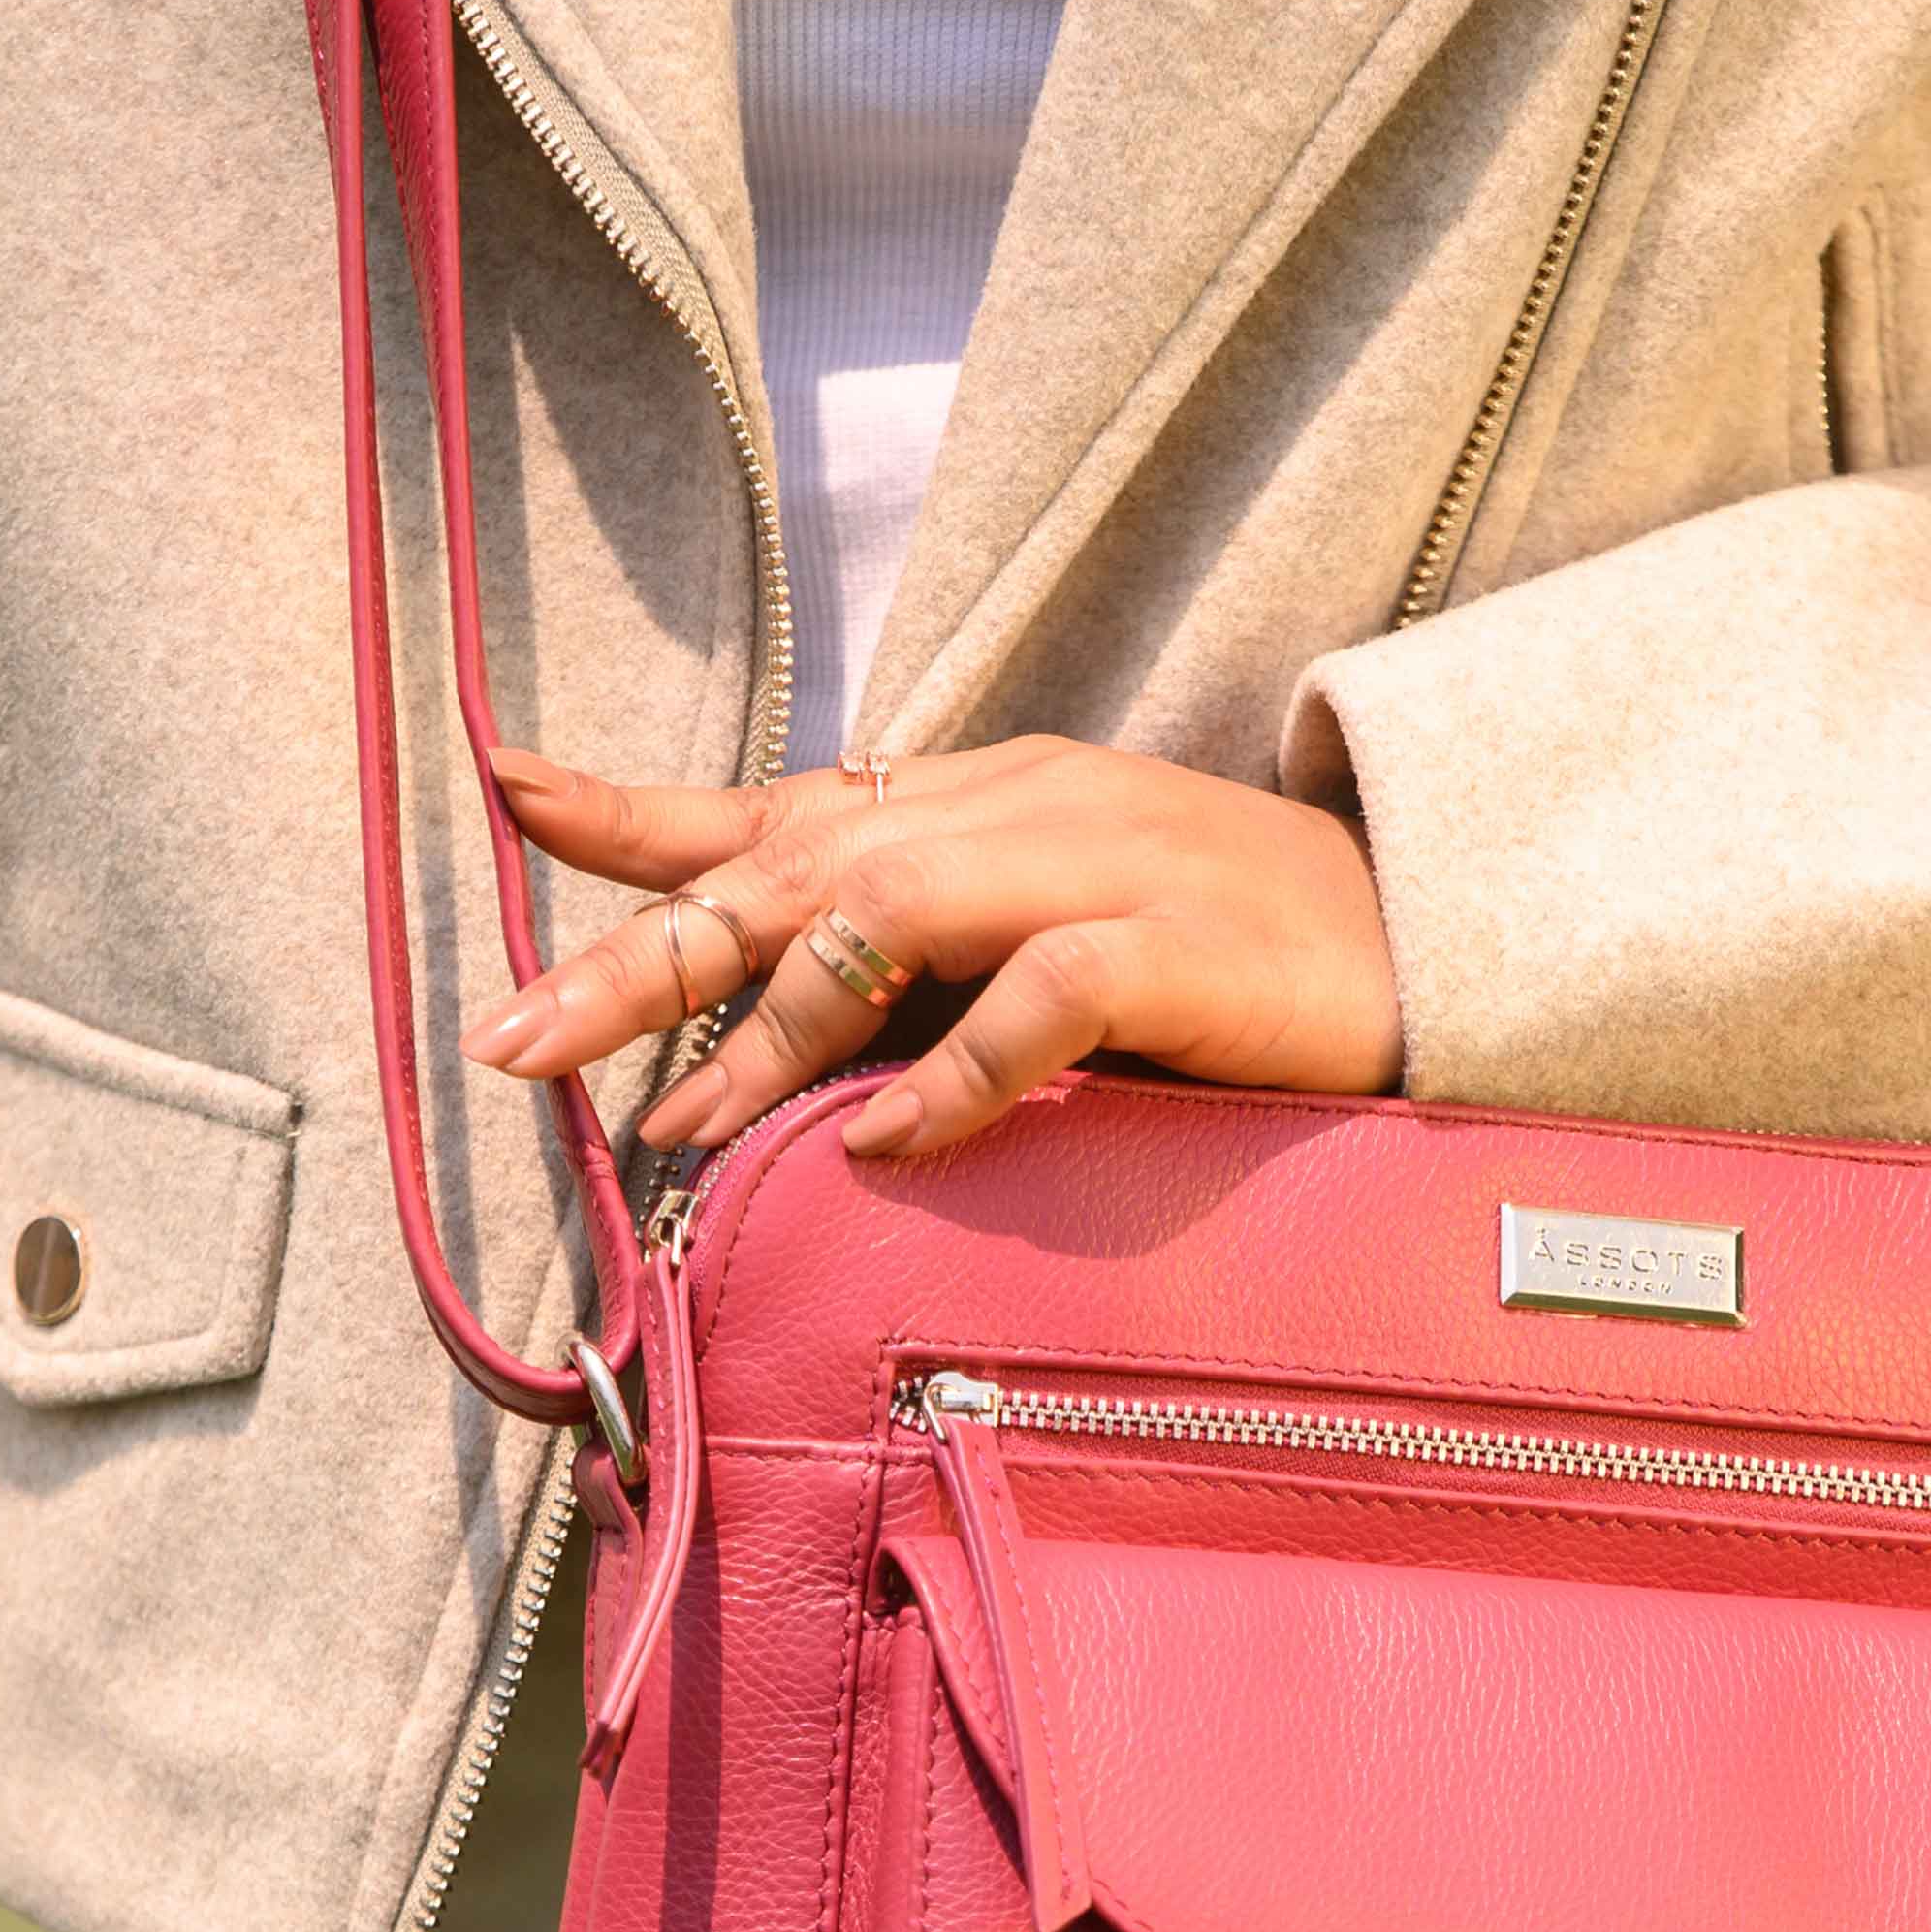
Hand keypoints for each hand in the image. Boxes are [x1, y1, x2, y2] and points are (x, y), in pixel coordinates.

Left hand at [460, 734, 1401, 1159]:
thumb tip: (782, 1040)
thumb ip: (931, 964)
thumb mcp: (1052, 933)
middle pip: (795, 866)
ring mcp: (1096, 867)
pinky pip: (1038, 999)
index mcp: (978, 802)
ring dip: (769, 1021)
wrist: (1425, 934)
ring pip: (889, 916)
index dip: (640, 808)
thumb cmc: (1233, 955)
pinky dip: (950, 1072)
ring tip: (671, 1118)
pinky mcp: (1176, 946)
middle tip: (514, 1038)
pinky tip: (882, 1142)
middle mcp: (1013, 810)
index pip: (781, 801)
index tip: (505, 789)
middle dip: (645, 952)